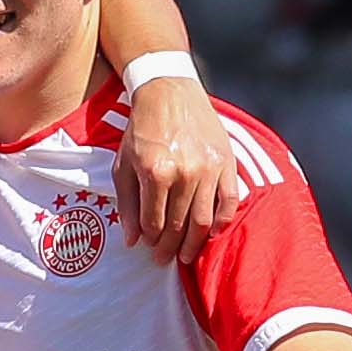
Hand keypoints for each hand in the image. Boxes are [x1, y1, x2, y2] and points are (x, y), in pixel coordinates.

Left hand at [118, 73, 247, 257]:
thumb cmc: (142, 128)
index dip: (151, 241)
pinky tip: (213, 232)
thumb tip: (132, 241)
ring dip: (194, 243)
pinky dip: (223, 221)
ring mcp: (208, 169)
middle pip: (178, 226)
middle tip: (166, 259)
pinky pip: (228, 202)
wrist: (168, 91)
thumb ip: (126, 204)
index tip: (150, 248)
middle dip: (170, 248)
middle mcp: (184, 173)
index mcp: (155, 172)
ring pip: (203, 221)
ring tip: (186, 255)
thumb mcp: (123, 163)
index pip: (154, 223)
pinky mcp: (226, 163)